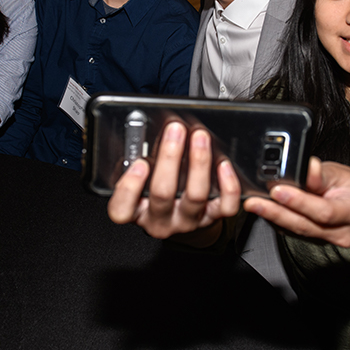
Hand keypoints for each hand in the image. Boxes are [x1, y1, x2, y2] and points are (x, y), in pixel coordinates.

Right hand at [107, 122, 241, 242]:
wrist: (180, 218)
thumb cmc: (154, 194)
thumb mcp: (137, 181)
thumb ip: (132, 162)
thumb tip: (137, 129)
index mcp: (135, 212)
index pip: (122, 210)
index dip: (129, 188)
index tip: (140, 163)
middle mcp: (160, 220)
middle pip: (162, 194)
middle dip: (170, 157)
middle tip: (176, 130)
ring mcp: (187, 220)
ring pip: (195, 196)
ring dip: (199, 162)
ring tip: (199, 137)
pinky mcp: (211, 218)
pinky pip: (225, 207)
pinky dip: (228, 185)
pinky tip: (223, 165)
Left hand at [244, 158, 349, 247]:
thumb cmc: (347, 186)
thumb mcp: (339, 173)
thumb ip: (321, 173)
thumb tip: (306, 167)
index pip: (324, 211)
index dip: (299, 202)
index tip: (278, 190)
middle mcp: (341, 232)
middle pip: (304, 225)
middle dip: (276, 212)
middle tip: (254, 201)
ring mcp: (326, 240)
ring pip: (294, 229)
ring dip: (271, 216)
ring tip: (253, 204)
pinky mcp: (312, 240)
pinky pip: (291, 231)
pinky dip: (275, 220)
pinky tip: (263, 210)